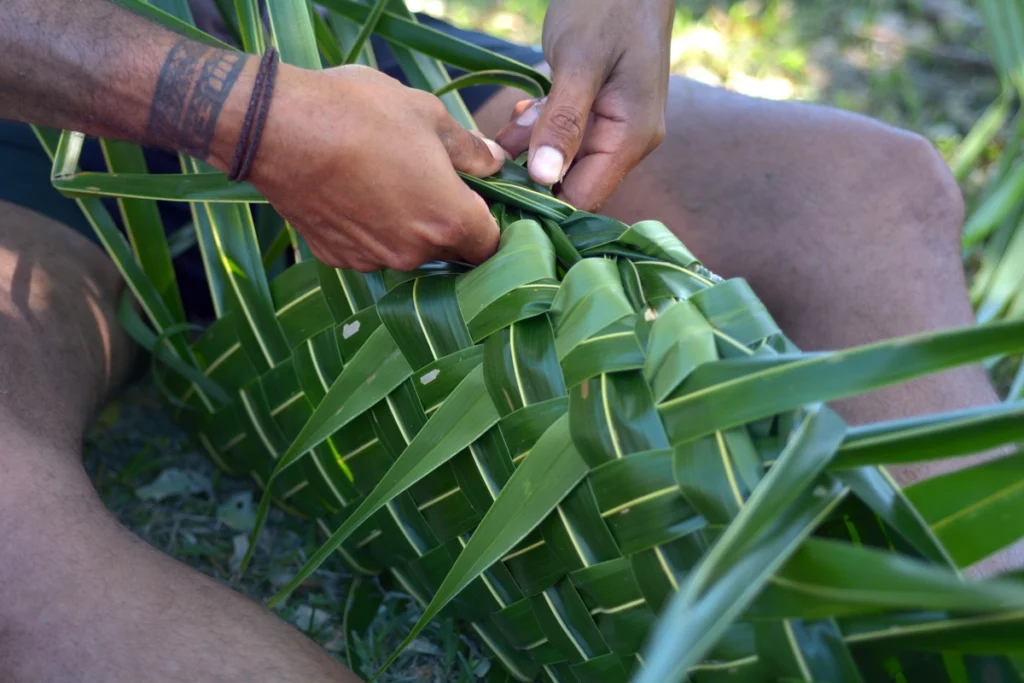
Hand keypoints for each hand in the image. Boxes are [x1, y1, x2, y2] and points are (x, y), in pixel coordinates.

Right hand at [236, 65, 505, 271]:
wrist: (277, 127)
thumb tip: (494, 161)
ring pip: (407, 251)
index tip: (480, 201)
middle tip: (430, 180)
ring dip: (406, 227)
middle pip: (449, 251)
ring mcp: (372, 260)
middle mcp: (415, 253)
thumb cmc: (359, 113)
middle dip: (448, 223)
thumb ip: (469, 149)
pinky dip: (369, 229)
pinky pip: (368, 249)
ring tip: (385, 179)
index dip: (491, 224)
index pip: (491, 245)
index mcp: (449, 220)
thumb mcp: (427, 115)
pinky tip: (353, 192)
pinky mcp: (336, 258)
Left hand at [495, 0, 673, 210]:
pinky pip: (562, 138)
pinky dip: (536, 131)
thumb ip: (563, 122)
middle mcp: (628, 142)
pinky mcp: (597, 114)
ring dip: (527, 151)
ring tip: (506, 128)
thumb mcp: (579, 62)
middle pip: (572, 184)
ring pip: (561, 161)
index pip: (585, 197)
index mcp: (632, 137)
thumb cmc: (606, 6)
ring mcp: (613, 128)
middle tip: (491, 159)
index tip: (499, 192)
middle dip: (529, 175)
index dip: (542, 201)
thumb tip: (544, 179)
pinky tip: (521, 115)